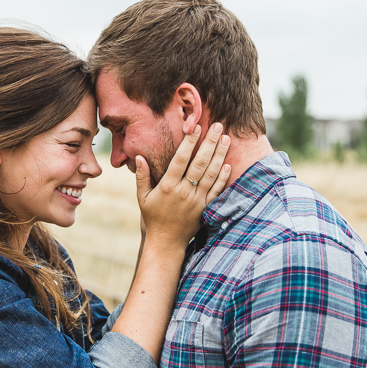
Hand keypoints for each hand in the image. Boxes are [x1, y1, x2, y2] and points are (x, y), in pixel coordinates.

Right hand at [136, 122, 230, 246]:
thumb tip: (139, 156)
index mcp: (168, 187)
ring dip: (220, 155)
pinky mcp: (206, 209)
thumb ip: (142, 176)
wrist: (167, 242)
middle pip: (200, 163)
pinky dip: (223, 177)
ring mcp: (197, 201)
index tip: (196, 127)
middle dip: (210, 143)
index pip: (181, 160)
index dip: (189, 143)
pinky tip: (228, 163)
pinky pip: (217, 190)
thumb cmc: (153, 217)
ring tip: (226, 139)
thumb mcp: (142, 197)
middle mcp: (184, 192)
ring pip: (211, 174)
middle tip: (218, 126)